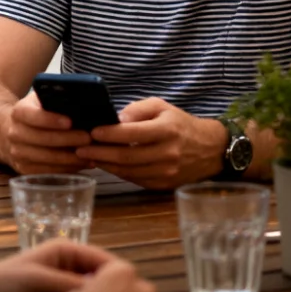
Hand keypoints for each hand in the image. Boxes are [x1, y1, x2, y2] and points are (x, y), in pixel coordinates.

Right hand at [6, 92, 92, 173]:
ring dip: (70, 158)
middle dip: (68, 140)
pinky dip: (67, 168)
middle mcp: (14, 134)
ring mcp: (17, 153)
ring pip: (47, 158)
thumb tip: (81, 102)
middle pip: (43, 139)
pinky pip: (48, 171)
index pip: (34, 116)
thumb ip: (55, 99)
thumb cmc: (36, 112)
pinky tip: (82, 164)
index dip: (51, 120)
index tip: (70, 121)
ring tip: (90, 154)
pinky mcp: (23, 168)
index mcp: (18, 112)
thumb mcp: (40, 100)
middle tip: (88, 138)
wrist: (11, 130)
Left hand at [74, 98, 225, 188]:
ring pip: (129, 171)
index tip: (92, 131)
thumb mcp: (162, 107)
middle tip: (80, 148)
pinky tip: (106, 164)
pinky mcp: (164, 184)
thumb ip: (138, 110)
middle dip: (100, 152)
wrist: (210, 149)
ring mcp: (166, 172)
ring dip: (105, 164)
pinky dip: (118, 173)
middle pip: (127, 156)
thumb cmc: (180, 124)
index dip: (110, 134)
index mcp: (167, 130)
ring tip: (88, 156)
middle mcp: (167, 153)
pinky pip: (135, 179)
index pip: (132, 133)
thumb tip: (116, 118)